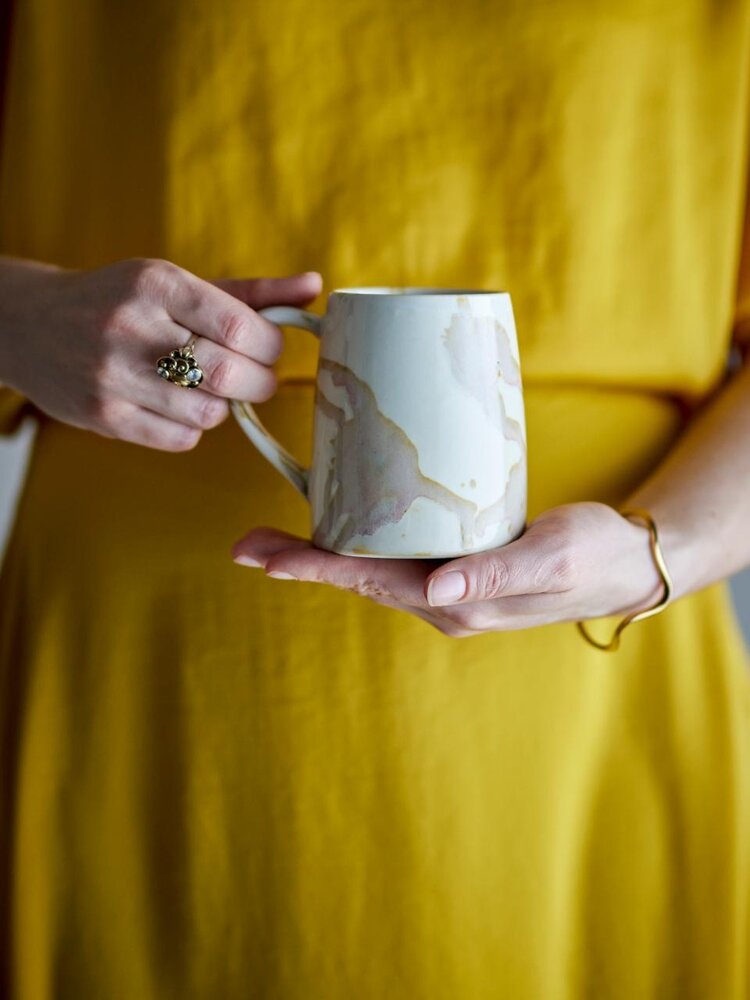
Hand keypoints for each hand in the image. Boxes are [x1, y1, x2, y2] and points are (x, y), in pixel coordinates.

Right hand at [0, 256, 321, 449]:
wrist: (32, 326)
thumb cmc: (121, 301)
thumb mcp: (177, 283)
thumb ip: (250, 292)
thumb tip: (314, 286)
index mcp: (156, 284)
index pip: (239, 325)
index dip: (270, 346)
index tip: (271, 349)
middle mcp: (132, 327)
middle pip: (228, 373)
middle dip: (259, 381)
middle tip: (257, 377)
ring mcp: (114, 376)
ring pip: (208, 413)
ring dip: (223, 405)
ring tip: (209, 388)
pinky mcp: (104, 417)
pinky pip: (180, 439)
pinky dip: (193, 428)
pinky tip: (178, 405)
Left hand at [232, 502, 667, 637]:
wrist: (625, 565)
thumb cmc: (594, 556)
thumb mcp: (552, 557)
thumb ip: (497, 574)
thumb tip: (438, 589)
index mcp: (458, 603)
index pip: (371, 581)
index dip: (316, 567)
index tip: (264, 558)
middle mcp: (443, 601)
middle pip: (358, 578)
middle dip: (301, 562)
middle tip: (244, 544)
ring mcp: (448, 588)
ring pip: (372, 569)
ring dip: (322, 554)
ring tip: (271, 539)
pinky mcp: (458, 568)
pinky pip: (395, 557)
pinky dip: (358, 543)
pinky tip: (341, 527)